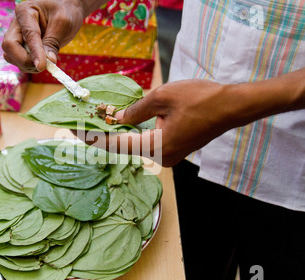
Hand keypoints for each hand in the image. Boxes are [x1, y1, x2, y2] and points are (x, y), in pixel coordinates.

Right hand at [2, 0, 85, 72]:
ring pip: (11, 56)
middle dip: (25, 60)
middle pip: (10, 47)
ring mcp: (17, 36)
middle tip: (44, 66)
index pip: (27, 34)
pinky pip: (18, 61)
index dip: (34, 52)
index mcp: (25, 11)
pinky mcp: (20, 47)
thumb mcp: (63, 23)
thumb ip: (53, 42)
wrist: (65, 11)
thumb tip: (47, 61)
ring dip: (28, 65)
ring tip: (46, 63)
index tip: (41, 66)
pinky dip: (29, 66)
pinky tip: (43, 62)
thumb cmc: (64, 11)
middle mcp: (16, 24)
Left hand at [86, 80, 238, 166]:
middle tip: (79, 124)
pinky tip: (120, 125)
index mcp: (157, 146)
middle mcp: (161, 157)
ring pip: (135, 146)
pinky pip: (147, 143)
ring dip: (116, 135)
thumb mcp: (163, 97)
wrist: (232, 107)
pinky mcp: (174, 150)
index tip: (73, 129)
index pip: (116, 144)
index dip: (92, 137)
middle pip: (123, 148)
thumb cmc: (201, 98)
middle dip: (101, 135)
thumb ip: (136, 109)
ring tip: (95, 123)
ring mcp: (169, 156)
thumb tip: (117, 116)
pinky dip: (132, 135)